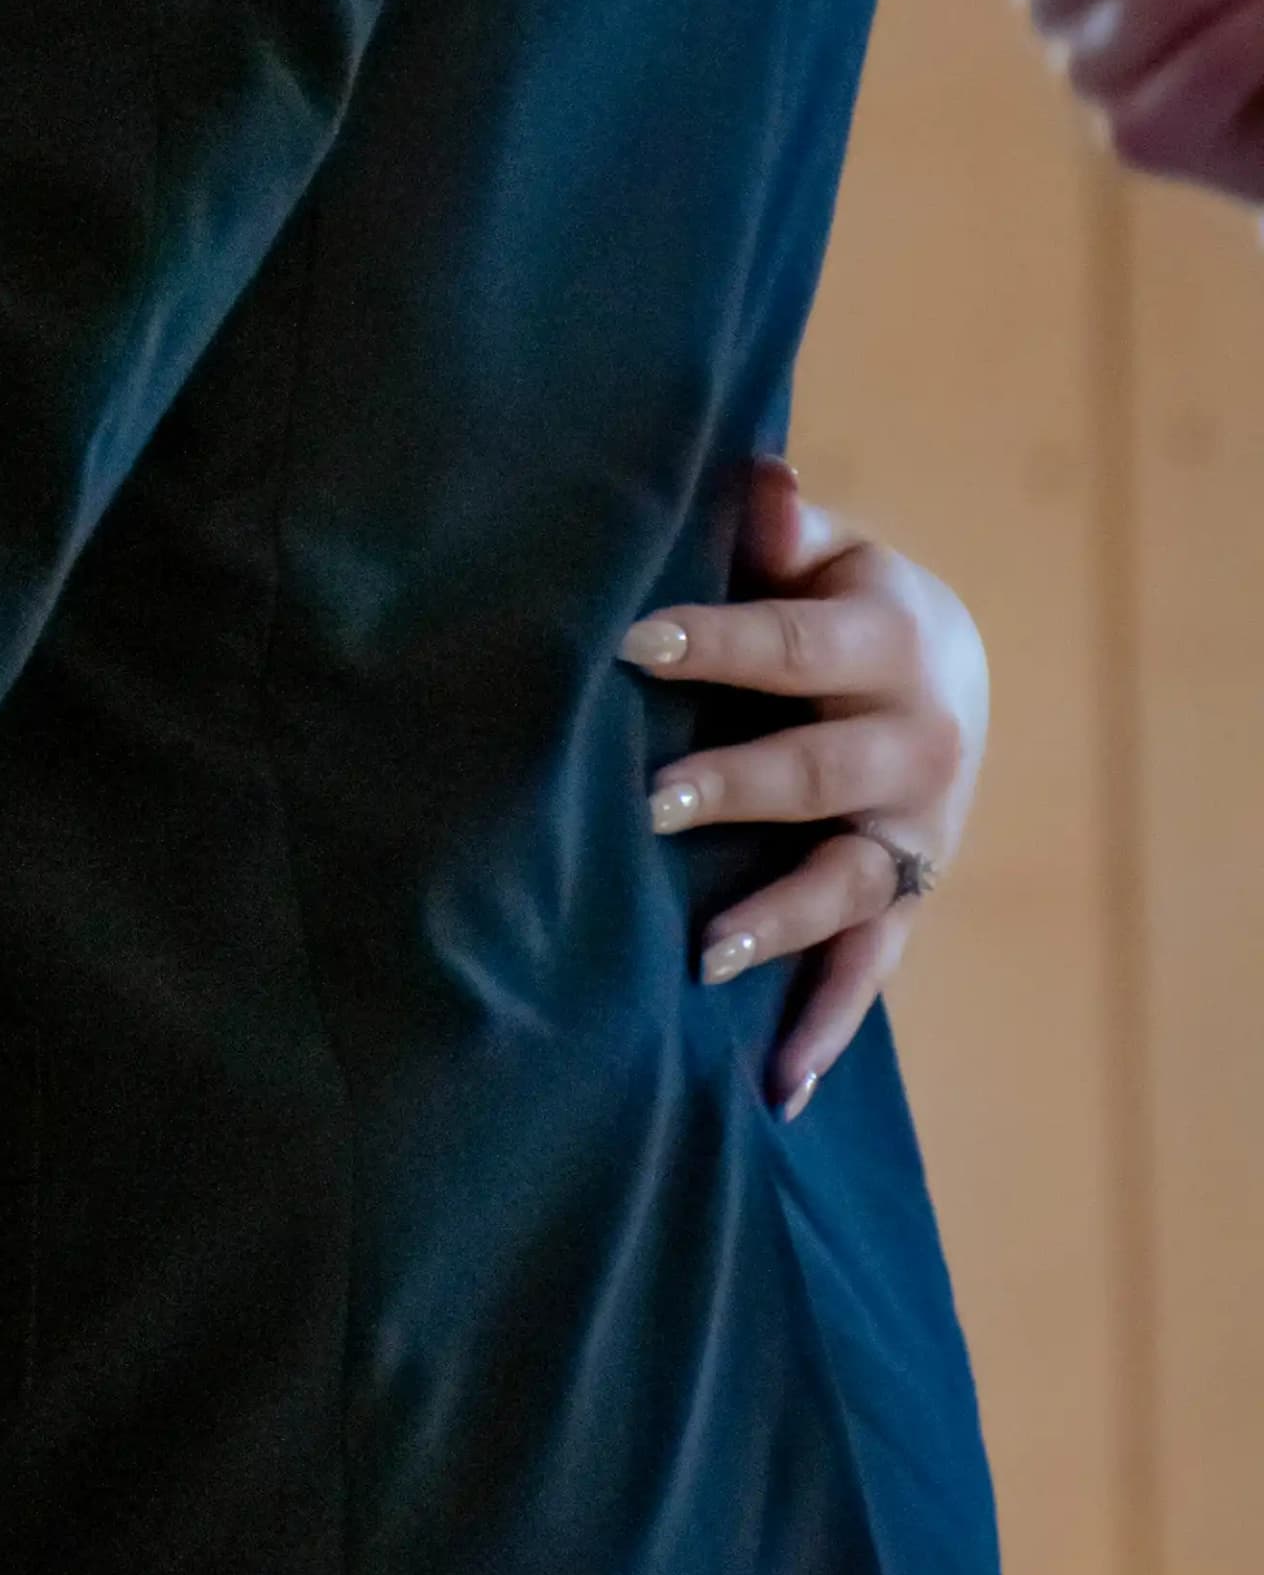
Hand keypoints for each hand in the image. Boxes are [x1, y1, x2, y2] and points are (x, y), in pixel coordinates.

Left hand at [622, 461, 987, 1115]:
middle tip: (649, 802)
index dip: (718, 642)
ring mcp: (912, 834)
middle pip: (818, 771)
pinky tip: (773, 1089)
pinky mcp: (905, 898)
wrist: (945, 670)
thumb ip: (781, 529)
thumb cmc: (834, 595)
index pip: (795, 646)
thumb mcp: (824, 551)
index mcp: (888, 640)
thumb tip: (760, 485)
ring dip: (777, 921)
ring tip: (704, 954)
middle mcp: (914, 743)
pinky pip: (868, 970)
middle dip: (735, 787)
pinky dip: (824, 1030)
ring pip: (844, 883)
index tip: (629, 643)